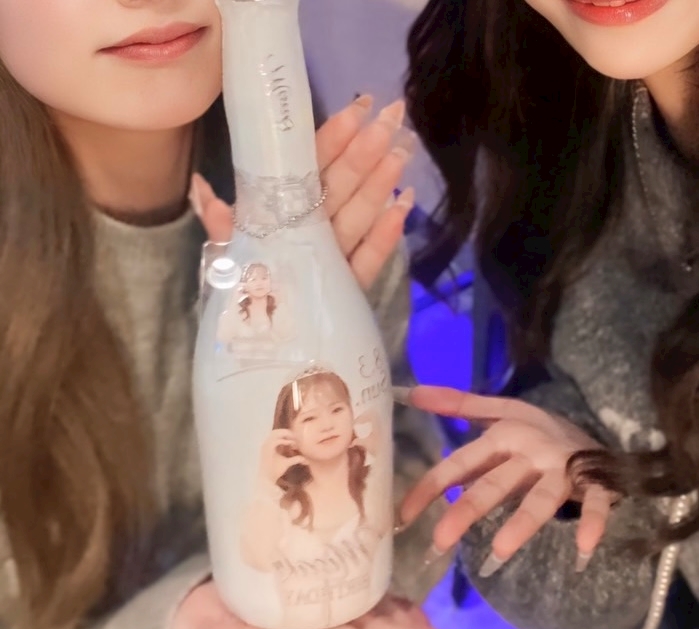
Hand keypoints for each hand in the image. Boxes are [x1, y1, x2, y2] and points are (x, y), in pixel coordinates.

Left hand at [190, 95, 415, 289]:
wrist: (256, 342)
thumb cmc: (240, 291)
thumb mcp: (227, 256)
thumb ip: (220, 224)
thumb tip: (199, 185)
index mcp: (284, 212)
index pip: (310, 168)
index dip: (333, 139)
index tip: (357, 109)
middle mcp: (313, 226)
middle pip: (342, 184)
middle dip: (367, 151)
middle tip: (394, 117)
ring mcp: (335, 254)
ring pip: (360, 214)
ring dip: (381, 183)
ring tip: (402, 152)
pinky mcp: (350, 284)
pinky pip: (370, 258)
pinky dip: (386, 235)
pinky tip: (403, 207)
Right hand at [260, 429, 302, 481]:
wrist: (266, 480)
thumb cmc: (275, 471)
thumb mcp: (287, 463)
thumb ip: (296, 459)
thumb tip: (306, 460)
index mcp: (270, 445)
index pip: (278, 433)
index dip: (288, 434)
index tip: (297, 440)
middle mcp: (266, 443)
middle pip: (277, 430)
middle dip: (288, 432)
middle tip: (297, 437)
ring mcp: (265, 445)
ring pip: (276, 433)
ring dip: (286, 435)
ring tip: (294, 440)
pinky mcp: (266, 450)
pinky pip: (276, 441)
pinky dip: (284, 441)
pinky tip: (291, 445)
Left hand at [397, 386, 616, 573]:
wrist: (594, 435)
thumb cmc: (537, 430)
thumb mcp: (500, 412)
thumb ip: (458, 405)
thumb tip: (412, 393)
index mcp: (504, 436)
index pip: (459, 463)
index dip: (430, 487)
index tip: (403, 516)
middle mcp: (529, 452)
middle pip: (494, 483)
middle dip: (466, 511)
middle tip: (439, 542)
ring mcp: (562, 469)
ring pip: (540, 498)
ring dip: (521, 524)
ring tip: (498, 553)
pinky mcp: (595, 483)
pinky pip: (595, 504)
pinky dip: (592, 524)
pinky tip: (583, 550)